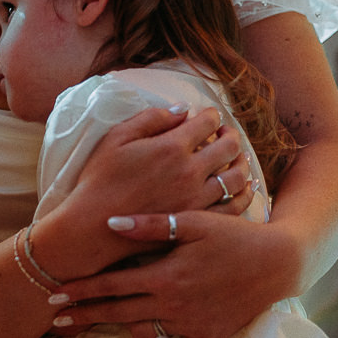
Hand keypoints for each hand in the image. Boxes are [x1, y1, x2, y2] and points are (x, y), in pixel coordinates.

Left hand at [49, 209, 301, 337]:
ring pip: (139, 331)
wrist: (276, 263)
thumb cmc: (232, 235)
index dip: (80, 289)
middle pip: (117, 311)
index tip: (54, 294)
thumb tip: (110, 223)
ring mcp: (189, 324)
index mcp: (165, 275)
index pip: (112, 285)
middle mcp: (173, 303)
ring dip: (108, 331)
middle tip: (52, 317)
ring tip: (81, 329)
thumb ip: (150, 225)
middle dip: (82, 313)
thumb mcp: (192, 222)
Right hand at [70, 106, 246, 220]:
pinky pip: (234, 206)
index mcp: (172, 147)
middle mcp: (191, 171)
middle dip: (231, 135)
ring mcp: (197, 199)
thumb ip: (151, 119)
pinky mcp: (197, 221)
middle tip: (227, 134)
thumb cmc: (99, 180)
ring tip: (238, 158)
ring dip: (241, 162)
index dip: (211, 115)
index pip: (207, 122)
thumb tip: (181, 110)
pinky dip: (244, 194)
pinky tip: (243, 188)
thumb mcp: (116, 138)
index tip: (208, 116)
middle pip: (228, 146)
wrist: (93, 227)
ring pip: (236, 176)